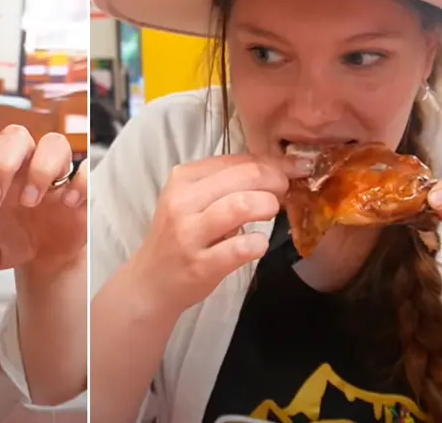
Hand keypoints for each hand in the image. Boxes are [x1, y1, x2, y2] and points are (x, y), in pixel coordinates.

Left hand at [0, 125, 86, 275]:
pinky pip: (86, 168)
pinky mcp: (81, 187)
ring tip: (32, 201)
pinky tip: (68, 203)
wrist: (48, 254)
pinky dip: (79, 182)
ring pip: (54, 143)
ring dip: (41, 169)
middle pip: (15, 137)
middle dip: (2, 162)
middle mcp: (24, 167)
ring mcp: (55, 174)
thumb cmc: (14, 240)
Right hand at [124, 155, 286, 318]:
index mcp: (183, 178)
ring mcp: (189, 234)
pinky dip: (258, 243)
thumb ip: (227, 182)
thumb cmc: (180, 236)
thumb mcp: (193, 200)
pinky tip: (258, 244)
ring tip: (271, 213)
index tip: (289, 171)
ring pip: (242, 205)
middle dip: (276, 181)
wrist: (152, 281)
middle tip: (282, 193)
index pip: (236, 160)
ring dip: (267, 206)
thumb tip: (277, 168)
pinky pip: (240, 248)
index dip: (271, 163)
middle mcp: (183, 201)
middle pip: (245, 176)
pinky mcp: (200, 265)